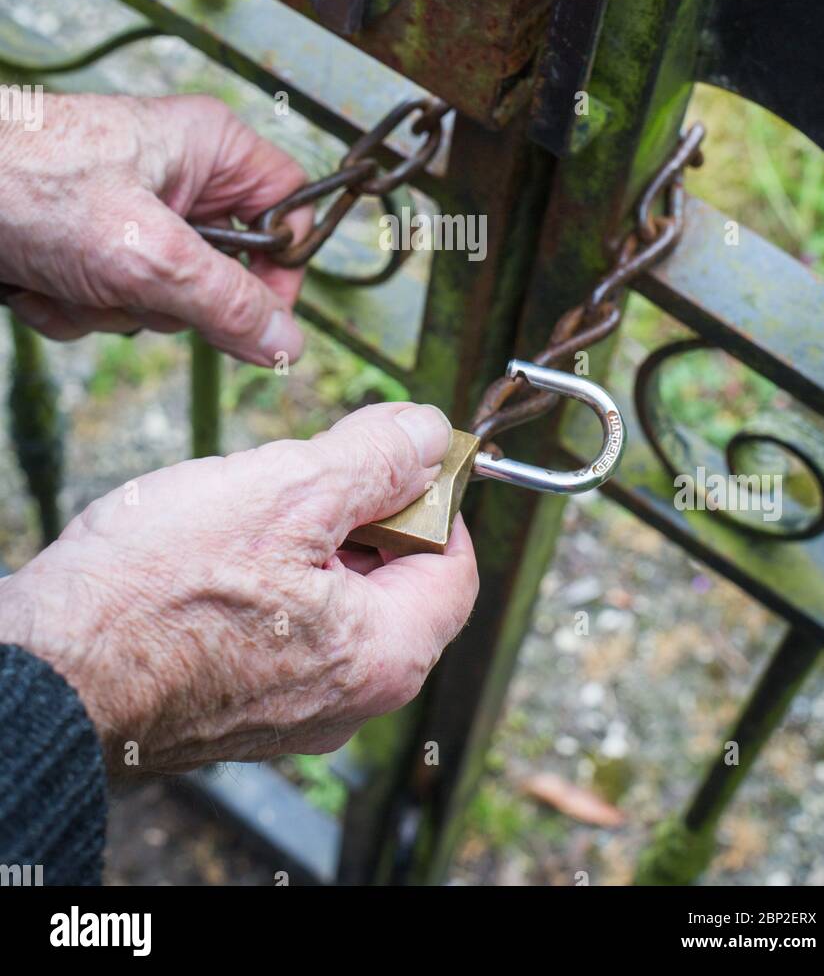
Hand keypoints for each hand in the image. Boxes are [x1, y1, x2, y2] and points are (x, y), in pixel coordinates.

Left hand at [0, 91, 310, 364]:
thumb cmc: (26, 183)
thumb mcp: (147, 255)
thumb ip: (226, 303)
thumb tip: (287, 339)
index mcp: (210, 148)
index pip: (289, 212)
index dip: (281, 269)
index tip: (256, 316)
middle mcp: (176, 175)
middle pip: (223, 270)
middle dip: (168, 298)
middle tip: (131, 282)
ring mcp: (129, 212)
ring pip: (161, 296)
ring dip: (110, 307)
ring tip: (68, 274)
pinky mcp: (88, 242)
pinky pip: (111, 301)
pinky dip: (73, 306)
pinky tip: (40, 281)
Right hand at [0, 402, 477, 771]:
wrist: (46, 674)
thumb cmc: (151, 598)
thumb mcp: (284, 491)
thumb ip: (373, 459)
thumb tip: (425, 433)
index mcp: (383, 657)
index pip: (455, 566)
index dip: (432, 497)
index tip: (395, 455)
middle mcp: (347, 701)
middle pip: (396, 584)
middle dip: (359, 515)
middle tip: (306, 473)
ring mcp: (290, 710)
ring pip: (335, 602)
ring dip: (307, 542)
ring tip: (249, 510)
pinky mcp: (238, 705)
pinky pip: (284, 629)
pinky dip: (267, 581)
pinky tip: (216, 553)